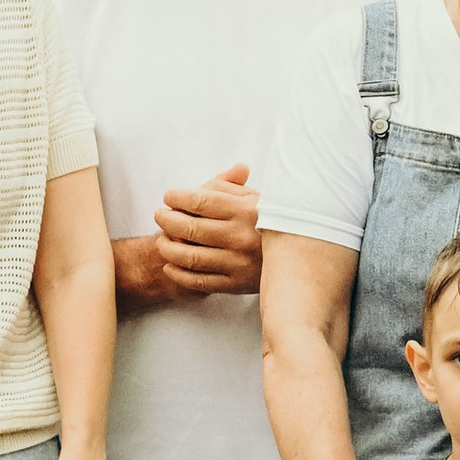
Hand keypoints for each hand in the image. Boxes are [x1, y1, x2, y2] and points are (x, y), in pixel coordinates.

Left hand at [151, 162, 263, 297]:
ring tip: (162, 240)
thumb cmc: (271, 223)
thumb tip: (217, 174)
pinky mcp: (236, 285)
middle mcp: (240, 237)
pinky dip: (178, 274)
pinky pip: (199, 282)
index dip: (178, 198)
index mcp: (245, 211)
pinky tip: (169, 265)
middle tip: (159, 215)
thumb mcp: (257, 198)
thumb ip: (230, 185)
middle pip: (190, 229)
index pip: (201, 202)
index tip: (168, 196)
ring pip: (190, 257)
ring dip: (168, 249)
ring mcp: (238, 263)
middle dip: (167, 221)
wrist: (300, 259)